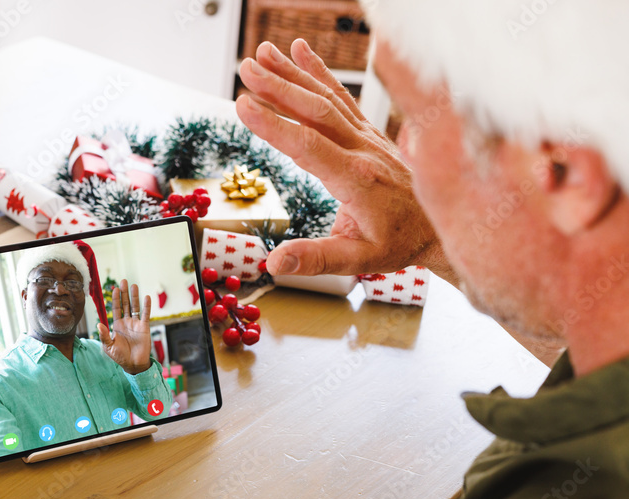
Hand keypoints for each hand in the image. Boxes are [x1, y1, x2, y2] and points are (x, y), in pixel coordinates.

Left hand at [98, 279, 151, 374]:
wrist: (133, 364)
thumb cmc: (120, 356)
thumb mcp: (108, 346)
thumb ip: (104, 335)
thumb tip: (98, 324)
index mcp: (117, 325)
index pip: (116, 308)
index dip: (115, 299)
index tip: (114, 288)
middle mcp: (126, 322)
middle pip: (125, 304)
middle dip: (124, 293)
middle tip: (124, 281)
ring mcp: (136, 324)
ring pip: (135, 307)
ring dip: (134, 296)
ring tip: (134, 285)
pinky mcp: (144, 327)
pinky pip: (145, 314)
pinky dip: (146, 306)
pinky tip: (146, 297)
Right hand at [236, 39, 452, 280]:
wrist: (440, 226)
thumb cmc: (398, 244)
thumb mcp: (358, 262)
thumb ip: (315, 260)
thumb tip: (274, 261)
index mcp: (356, 180)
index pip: (308, 147)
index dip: (274, 125)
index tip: (243, 105)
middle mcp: (362, 150)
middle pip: (316, 111)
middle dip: (278, 87)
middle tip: (245, 69)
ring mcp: (367, 137)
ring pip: (327, 98)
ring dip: (293, 74)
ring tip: (261, 54)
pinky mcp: (368, 132)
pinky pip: (341, 97)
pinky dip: (319, 72)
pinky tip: (299, 52)